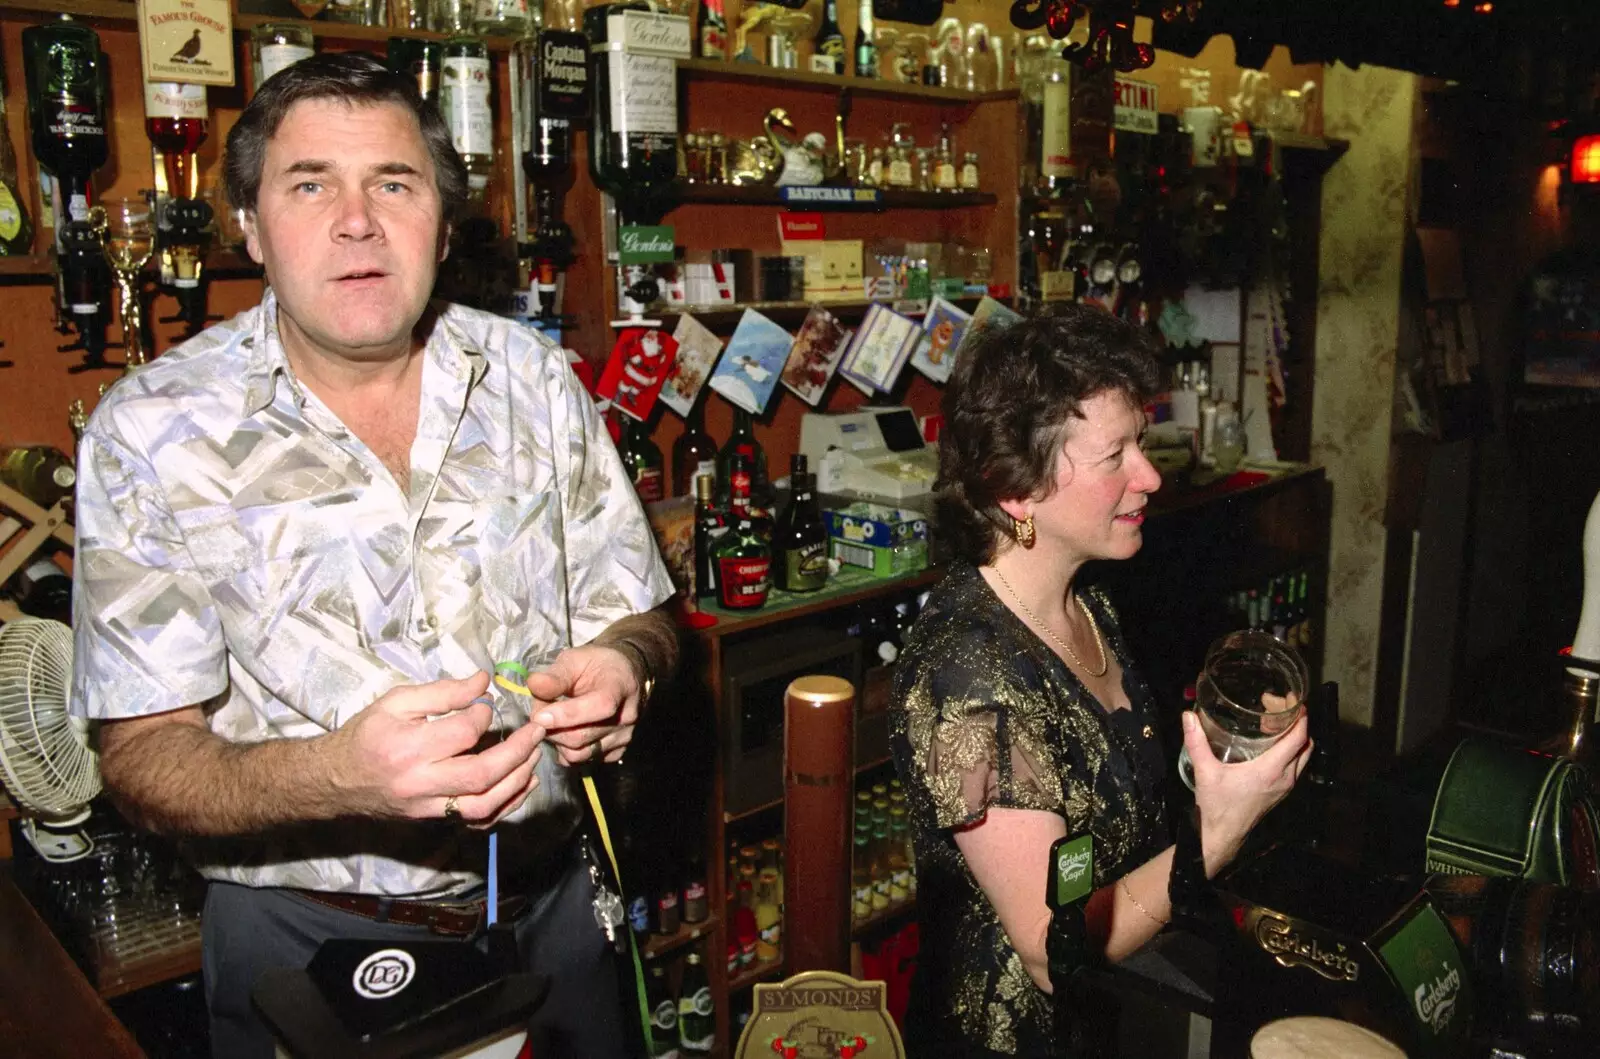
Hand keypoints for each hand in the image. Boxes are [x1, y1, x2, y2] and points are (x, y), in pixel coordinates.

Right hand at [331, 672, 545, 825]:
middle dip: (518, 752)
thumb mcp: (396, 702)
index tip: (487, 703)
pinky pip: (477, 822)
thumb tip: (484, 681)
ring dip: (517, 782)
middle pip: (482, 775)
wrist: (335, 781)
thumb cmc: (367, 735)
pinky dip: (505, 805)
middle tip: (537, 730)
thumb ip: (442, 692)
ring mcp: (428, 808)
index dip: (485, 714)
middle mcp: (420, 783)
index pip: (464, 733)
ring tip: (534, 756)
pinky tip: (521, 784)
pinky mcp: (433, 821)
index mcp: (409, 748)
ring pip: (484, 806)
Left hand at [523, 645, 640, 765]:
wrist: (623, 675)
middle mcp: (626, 716)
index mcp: (620, 686)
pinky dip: (568, 752)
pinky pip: (585, 761)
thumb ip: (556, 675)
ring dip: (557, 742)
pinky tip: (566, 733)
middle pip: (582, 736)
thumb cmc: (596, 664)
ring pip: (580, 754)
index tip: (539, 716)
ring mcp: (624, 737)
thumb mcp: (575, 659)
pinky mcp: (617, 752)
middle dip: (552, 729)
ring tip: (552, 724)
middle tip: (538, 715)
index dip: (568, 715)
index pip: (599, 706)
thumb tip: (534, 685)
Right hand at [1184, 710, 1310, 876]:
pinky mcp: (1281, 792)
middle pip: (1305, 744)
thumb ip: (1197, 742)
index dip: (1300, 718)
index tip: (1293, 701)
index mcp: (1270, 770)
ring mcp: (1285, 786)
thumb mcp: (1205, 772)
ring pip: (1302, 756)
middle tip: (1277, 709)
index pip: (1298, 739)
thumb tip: (1188, 715)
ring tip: (1273, 724)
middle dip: (1297, 723)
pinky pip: (1295, 765)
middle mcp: (1285, 777)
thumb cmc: (1216, 805)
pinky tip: (1269, 744)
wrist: (1222, 835)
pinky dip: (1290, 751)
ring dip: (1294, 738)